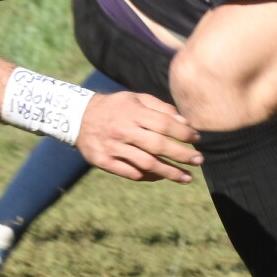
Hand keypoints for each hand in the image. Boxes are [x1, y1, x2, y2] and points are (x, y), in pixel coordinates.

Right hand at [75, 91, 201, 182]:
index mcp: (132, 112)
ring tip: (186, 177)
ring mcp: (113, 147)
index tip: (197, 139)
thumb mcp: (135, 99)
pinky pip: (130, 173)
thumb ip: (160, 108)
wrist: (77, 117)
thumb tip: (185, 122)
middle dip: (182, 155)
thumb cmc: (115, 107)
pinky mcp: (103, 161)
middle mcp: (123, 130)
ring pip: (146, 163)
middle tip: (199, 161)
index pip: (164, 123)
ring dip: (169, 172)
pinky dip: (147, 176)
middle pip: (158, 145)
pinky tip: (161, 177)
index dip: (183, 133)